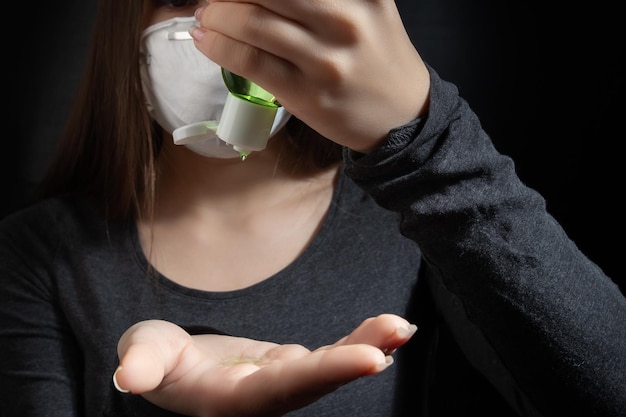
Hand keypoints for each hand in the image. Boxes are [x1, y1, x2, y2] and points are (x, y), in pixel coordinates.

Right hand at [113, 314, 416, 415]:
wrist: (175, 371)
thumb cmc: (157, 361)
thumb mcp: (146, 354)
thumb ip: (145, 361)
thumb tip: (129, 374)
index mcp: (233, 400)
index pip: (283, 388)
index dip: (326, 373)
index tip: (370, 358)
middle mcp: (266, 399)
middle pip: (317, 382)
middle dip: (358, 358)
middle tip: (400, 331)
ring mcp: (282, 383)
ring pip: (330, 369)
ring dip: (368, 346)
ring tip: (403, 326)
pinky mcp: (290, 367)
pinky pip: (329, 356)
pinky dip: (360, 342)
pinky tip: (389, 332)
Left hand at [189, 0, 429, 152]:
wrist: (404, 117)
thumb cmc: (377, 57)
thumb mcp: (367, 8)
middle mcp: (345, 18)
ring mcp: (325, 59)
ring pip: (252, 23)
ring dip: (216, 15)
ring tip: (208, 16)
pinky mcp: (307, 94)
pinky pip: (251, 62)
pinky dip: (219, 47)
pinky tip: (207, 40)